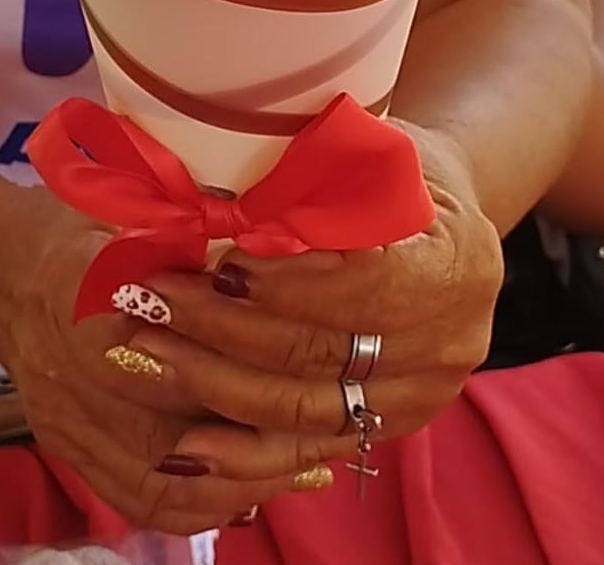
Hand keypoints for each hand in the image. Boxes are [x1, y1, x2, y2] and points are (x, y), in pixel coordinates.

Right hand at [0, 188, 343, 533]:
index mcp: (91, 290)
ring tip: (312, 461)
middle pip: (182, 431)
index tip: (323, 359)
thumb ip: (208, 239)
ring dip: (249, 480)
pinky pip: (143, 504)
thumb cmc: (93, 229)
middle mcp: (72, 369)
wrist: (7, 272)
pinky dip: (209, 505)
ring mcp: (66, 423)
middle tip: (340, 420)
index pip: (185, 350)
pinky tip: (260, 488)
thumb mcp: (148, 214)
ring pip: (168, 484)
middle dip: (272, 435)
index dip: (259, 363)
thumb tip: (296, 246)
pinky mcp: (68, 454)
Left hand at [114, 127, 502, 457]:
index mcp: (456, 265)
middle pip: (321, 351)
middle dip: (224, 328)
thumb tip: (229, 207)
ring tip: (147, 349)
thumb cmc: (395, 170)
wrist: (439, 224)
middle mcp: (448, 344)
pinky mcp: (385, 428)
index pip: (364, 286)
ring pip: (304, 407)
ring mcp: (419, 397)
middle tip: (154, 300)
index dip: (288, 281)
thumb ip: (319, 179)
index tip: (219, 264)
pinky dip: (242, 453)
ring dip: (215, 382)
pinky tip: (185, 449)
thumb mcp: (374, 150)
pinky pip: (306, 448)